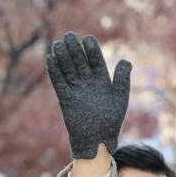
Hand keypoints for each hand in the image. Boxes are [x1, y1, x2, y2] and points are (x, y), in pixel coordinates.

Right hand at [46, 32, 131, 161]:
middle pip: (79, 62)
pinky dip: (54, 71)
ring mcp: (75, 90)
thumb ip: (122, 80)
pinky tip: (50, 59)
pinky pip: (58, 83)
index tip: (87, 39)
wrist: (96, 141)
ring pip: (68, 70)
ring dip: (63, 57)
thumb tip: (125, 60)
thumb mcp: (120, 99)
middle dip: (74, 49)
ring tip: (58, 44)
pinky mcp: (65, 98)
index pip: (95, 61)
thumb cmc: (111, 122)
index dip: (91, 50)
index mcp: (102, 81)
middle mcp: (87, 83)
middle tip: (69, 35)